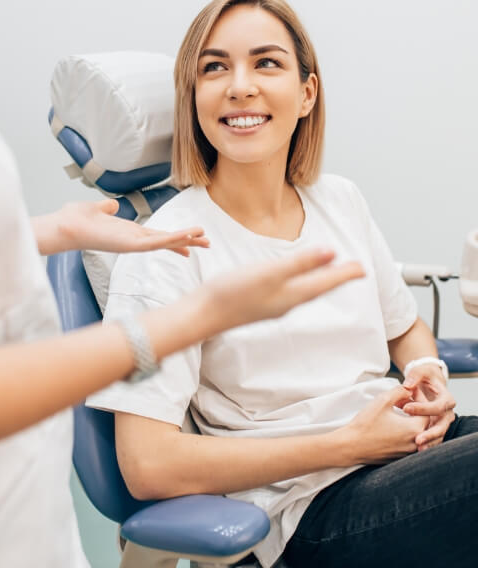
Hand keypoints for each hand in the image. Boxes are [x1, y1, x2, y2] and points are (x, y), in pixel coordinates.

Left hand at [48, 199, 208, 255]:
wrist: (65, 225)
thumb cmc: (76, 219)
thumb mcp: (97, 209)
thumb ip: (107, 208)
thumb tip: (112, 205)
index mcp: (129, 232)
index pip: (158, 236)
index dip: (175, 237)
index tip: (191, 240)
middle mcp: (134, 240)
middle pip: (167, 241)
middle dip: (188, 241)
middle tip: (208, 243)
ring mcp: (133, 244)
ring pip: (165, 242)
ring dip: (185, 240)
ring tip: (205, 239)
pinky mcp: (130, 245)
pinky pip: (156, 243)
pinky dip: (172, 240)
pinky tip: (186, 237)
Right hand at [204, 248, 364, 333]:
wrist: (203, 314)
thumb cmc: (233, 292)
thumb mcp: (270, 272)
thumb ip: (301, 263)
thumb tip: (332, 252)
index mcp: (293, 294)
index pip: (327, 282)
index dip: (346, 273)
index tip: (364, 268)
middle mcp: (287, 303)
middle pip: (320, 288)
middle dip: (337, 278)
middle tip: (354, 270)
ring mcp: (273, 305)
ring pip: (306, 291)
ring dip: (321, 281)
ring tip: (330, 273)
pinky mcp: (260, 303)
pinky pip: (291, 292)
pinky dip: (302, 283)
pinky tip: (295, 281)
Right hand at [342, 385, 428, 464]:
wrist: (351, 446)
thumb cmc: (367, 423)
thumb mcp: (383, 400)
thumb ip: (400, 391)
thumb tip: (410, 389)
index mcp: (414, 429)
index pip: (427, 410)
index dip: (420, 398)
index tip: (410, 391)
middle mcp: (415, 443)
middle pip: (425, 423)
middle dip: (417, 409)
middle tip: (405, 400)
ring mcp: (408, 452)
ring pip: (419, 433)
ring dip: (413, 421)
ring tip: (401, 411)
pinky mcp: (400, 457)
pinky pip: (410, 442)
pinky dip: (408, 432)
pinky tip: (395, 424)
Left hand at [402, 364, 455, 450]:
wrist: (428, 384)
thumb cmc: (424, 377)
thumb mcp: (420, 372)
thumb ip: (415, 376)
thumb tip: (407, 385)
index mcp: (446, 399)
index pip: (437, 406)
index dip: (422, 408)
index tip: (405, 408)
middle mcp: (447, 413)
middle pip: (442, 426)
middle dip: (430, 433)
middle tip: (417, 439)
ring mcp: (442, 422)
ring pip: (439, 435)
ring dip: (429, 443)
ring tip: (418, 449)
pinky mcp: (436, 428)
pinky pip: (434, 439)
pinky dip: (427, 444)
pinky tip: (417, 451)